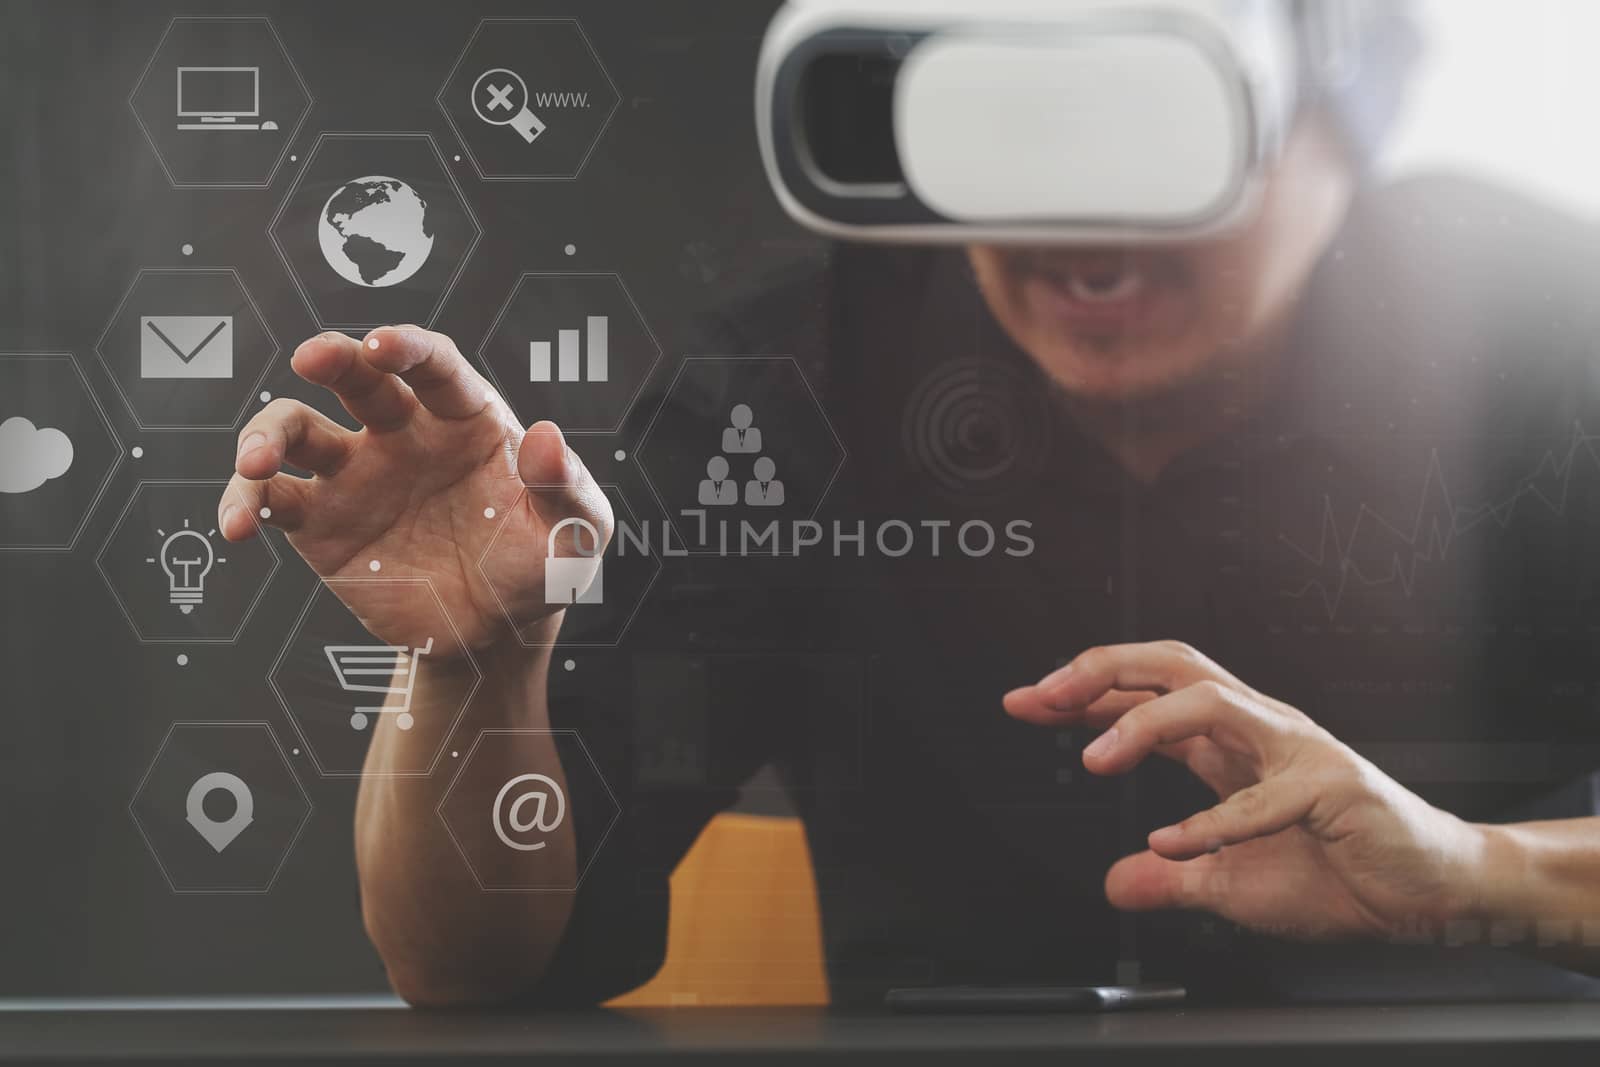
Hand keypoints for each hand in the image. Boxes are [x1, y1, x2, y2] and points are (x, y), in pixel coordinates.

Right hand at [218, 327, 611, 656]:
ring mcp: (355, 473)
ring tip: (257, 464)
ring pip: (297, 429)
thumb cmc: (538, 566)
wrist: (494, 633)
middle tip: (312, 357)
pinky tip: (239, 524)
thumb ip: (567, 487)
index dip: (406, 347)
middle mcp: (403, 432)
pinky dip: (245, 502)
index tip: (382, 344)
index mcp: (464, 418)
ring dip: (267, 434)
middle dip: (332, 356)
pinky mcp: (319, 522)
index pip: (432, 364)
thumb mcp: (574, 533)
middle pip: (357, 377)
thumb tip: (546, 437)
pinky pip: (272, 499)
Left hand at [1004, 642, 1490, 941]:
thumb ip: (1172, 878)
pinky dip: (1213, 821)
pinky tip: (1172, 843)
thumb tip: (1117, 882)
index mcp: (1228, 742)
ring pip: (1210, 700)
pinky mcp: (1333, 786)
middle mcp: (1257, 729)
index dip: (1082, 692)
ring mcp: (1296, 750)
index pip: (1143, 694)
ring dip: (1144, 724)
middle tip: (1044, 695)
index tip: (1025, 701)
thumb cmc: (1339, 873)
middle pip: (1169, 665)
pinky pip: (1266, 795)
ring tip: (1093, 759)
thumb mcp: (1229, 883)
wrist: (1429, 892)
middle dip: (1100, 669)